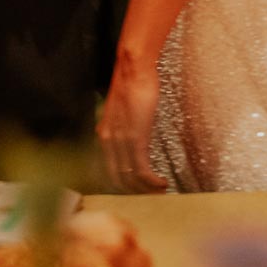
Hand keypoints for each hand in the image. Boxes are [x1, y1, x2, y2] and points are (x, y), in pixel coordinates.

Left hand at [97, 52, 166, 193]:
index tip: (139, 189)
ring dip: (146, 190)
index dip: (124, 185)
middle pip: (118, 180)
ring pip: (131, 178)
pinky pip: (142, 170)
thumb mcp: (122, 109)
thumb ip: (122, 126)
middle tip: (151, 196)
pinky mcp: (136, 139)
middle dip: (135, 192)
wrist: (133, 69)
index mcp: (103, 134)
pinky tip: (162, 183)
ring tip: (160, 191)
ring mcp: (121, 142)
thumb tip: (132, 137)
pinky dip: (153, 182)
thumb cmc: (132, 83)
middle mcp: (107, 141)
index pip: (109, 170)